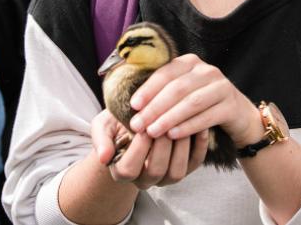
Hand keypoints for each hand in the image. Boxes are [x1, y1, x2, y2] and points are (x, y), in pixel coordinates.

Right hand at [90, 109, 206, 188]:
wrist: (135, 123)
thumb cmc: (117, 124)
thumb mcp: (103, 126)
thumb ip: (100, 140)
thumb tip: (103, 157)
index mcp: (122, 171)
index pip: (129, 168)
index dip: (137, 148)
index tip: (142, 125)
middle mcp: (144, 179)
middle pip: (155, 170)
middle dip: (161, 144)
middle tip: (164, 120)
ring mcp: (165, 177)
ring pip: (176, 172)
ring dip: (180, 147)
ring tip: (180, 123)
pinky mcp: (184, 168)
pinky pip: (194, 163)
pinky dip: (199, 146)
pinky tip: (199, 127)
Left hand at [127, 53, 262, 147]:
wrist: (237, 115)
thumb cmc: (201, 104)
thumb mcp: (182, 93)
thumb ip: (162, 92)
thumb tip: (133, 104)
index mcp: (190, 62)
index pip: (165, 73)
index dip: (148, 89)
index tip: (133, 106)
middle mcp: (207, 70)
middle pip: (176, 88)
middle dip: (155, 107)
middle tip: (138, 124)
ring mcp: (222, 87)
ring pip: (191, 102)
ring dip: (169, 118)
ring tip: (152, 131)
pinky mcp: (231, 105)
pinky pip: (206, 117)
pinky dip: (188, 126)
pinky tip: (173, 135)